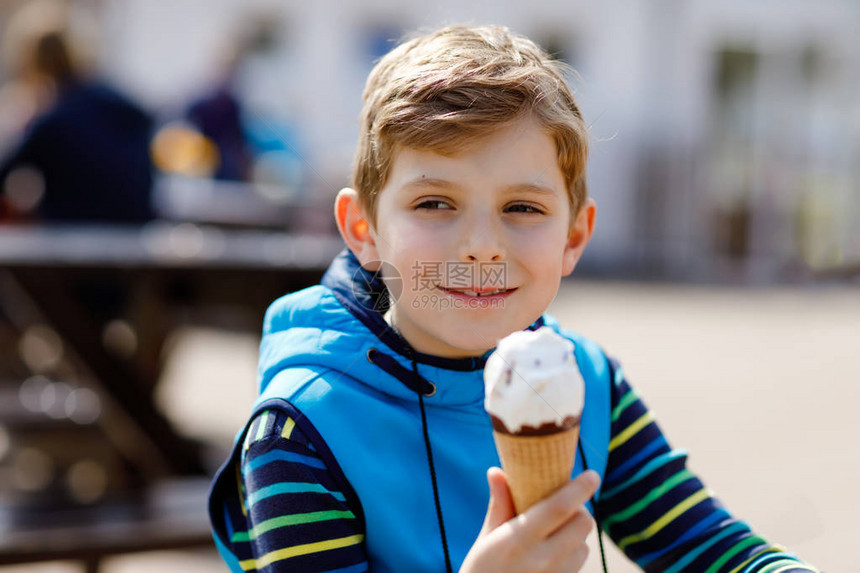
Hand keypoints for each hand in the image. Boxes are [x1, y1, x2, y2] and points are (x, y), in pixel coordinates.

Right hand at [460, 468, 599, 572]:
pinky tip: (552, 554)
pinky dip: (572, 552)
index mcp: (518, 541)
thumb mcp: (486, 539)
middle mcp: (542, 560)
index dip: (579, 489)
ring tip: (553, 534)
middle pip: (582, 524)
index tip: (592, 475)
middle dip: (578, 509)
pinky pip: (579, 563)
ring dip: (575, 534)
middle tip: (562, 506)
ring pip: (584, 545)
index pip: (559, 508)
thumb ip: (499, 505)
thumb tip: (496, 471)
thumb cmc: (481, 571)